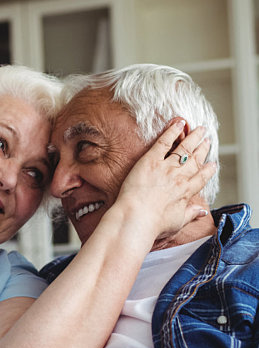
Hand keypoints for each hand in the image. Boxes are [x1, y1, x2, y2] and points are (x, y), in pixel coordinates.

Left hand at [116, 119, 215, 241]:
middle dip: (203, 148)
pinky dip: (172, 131)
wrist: (136, 218)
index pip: (201, 177)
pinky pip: (164, 142)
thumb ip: (191, 214)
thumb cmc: (153, 225)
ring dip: (193, 137)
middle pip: (195, 159)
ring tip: (200, 129)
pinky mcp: (150, 160)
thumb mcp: (177, 223)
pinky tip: (178, 123)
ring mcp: (166, 167)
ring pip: (184, 148)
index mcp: (186, 192)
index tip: (212, 164)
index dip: (208, 170)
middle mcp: (179, 177)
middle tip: (207, 140)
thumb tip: (202, 212)